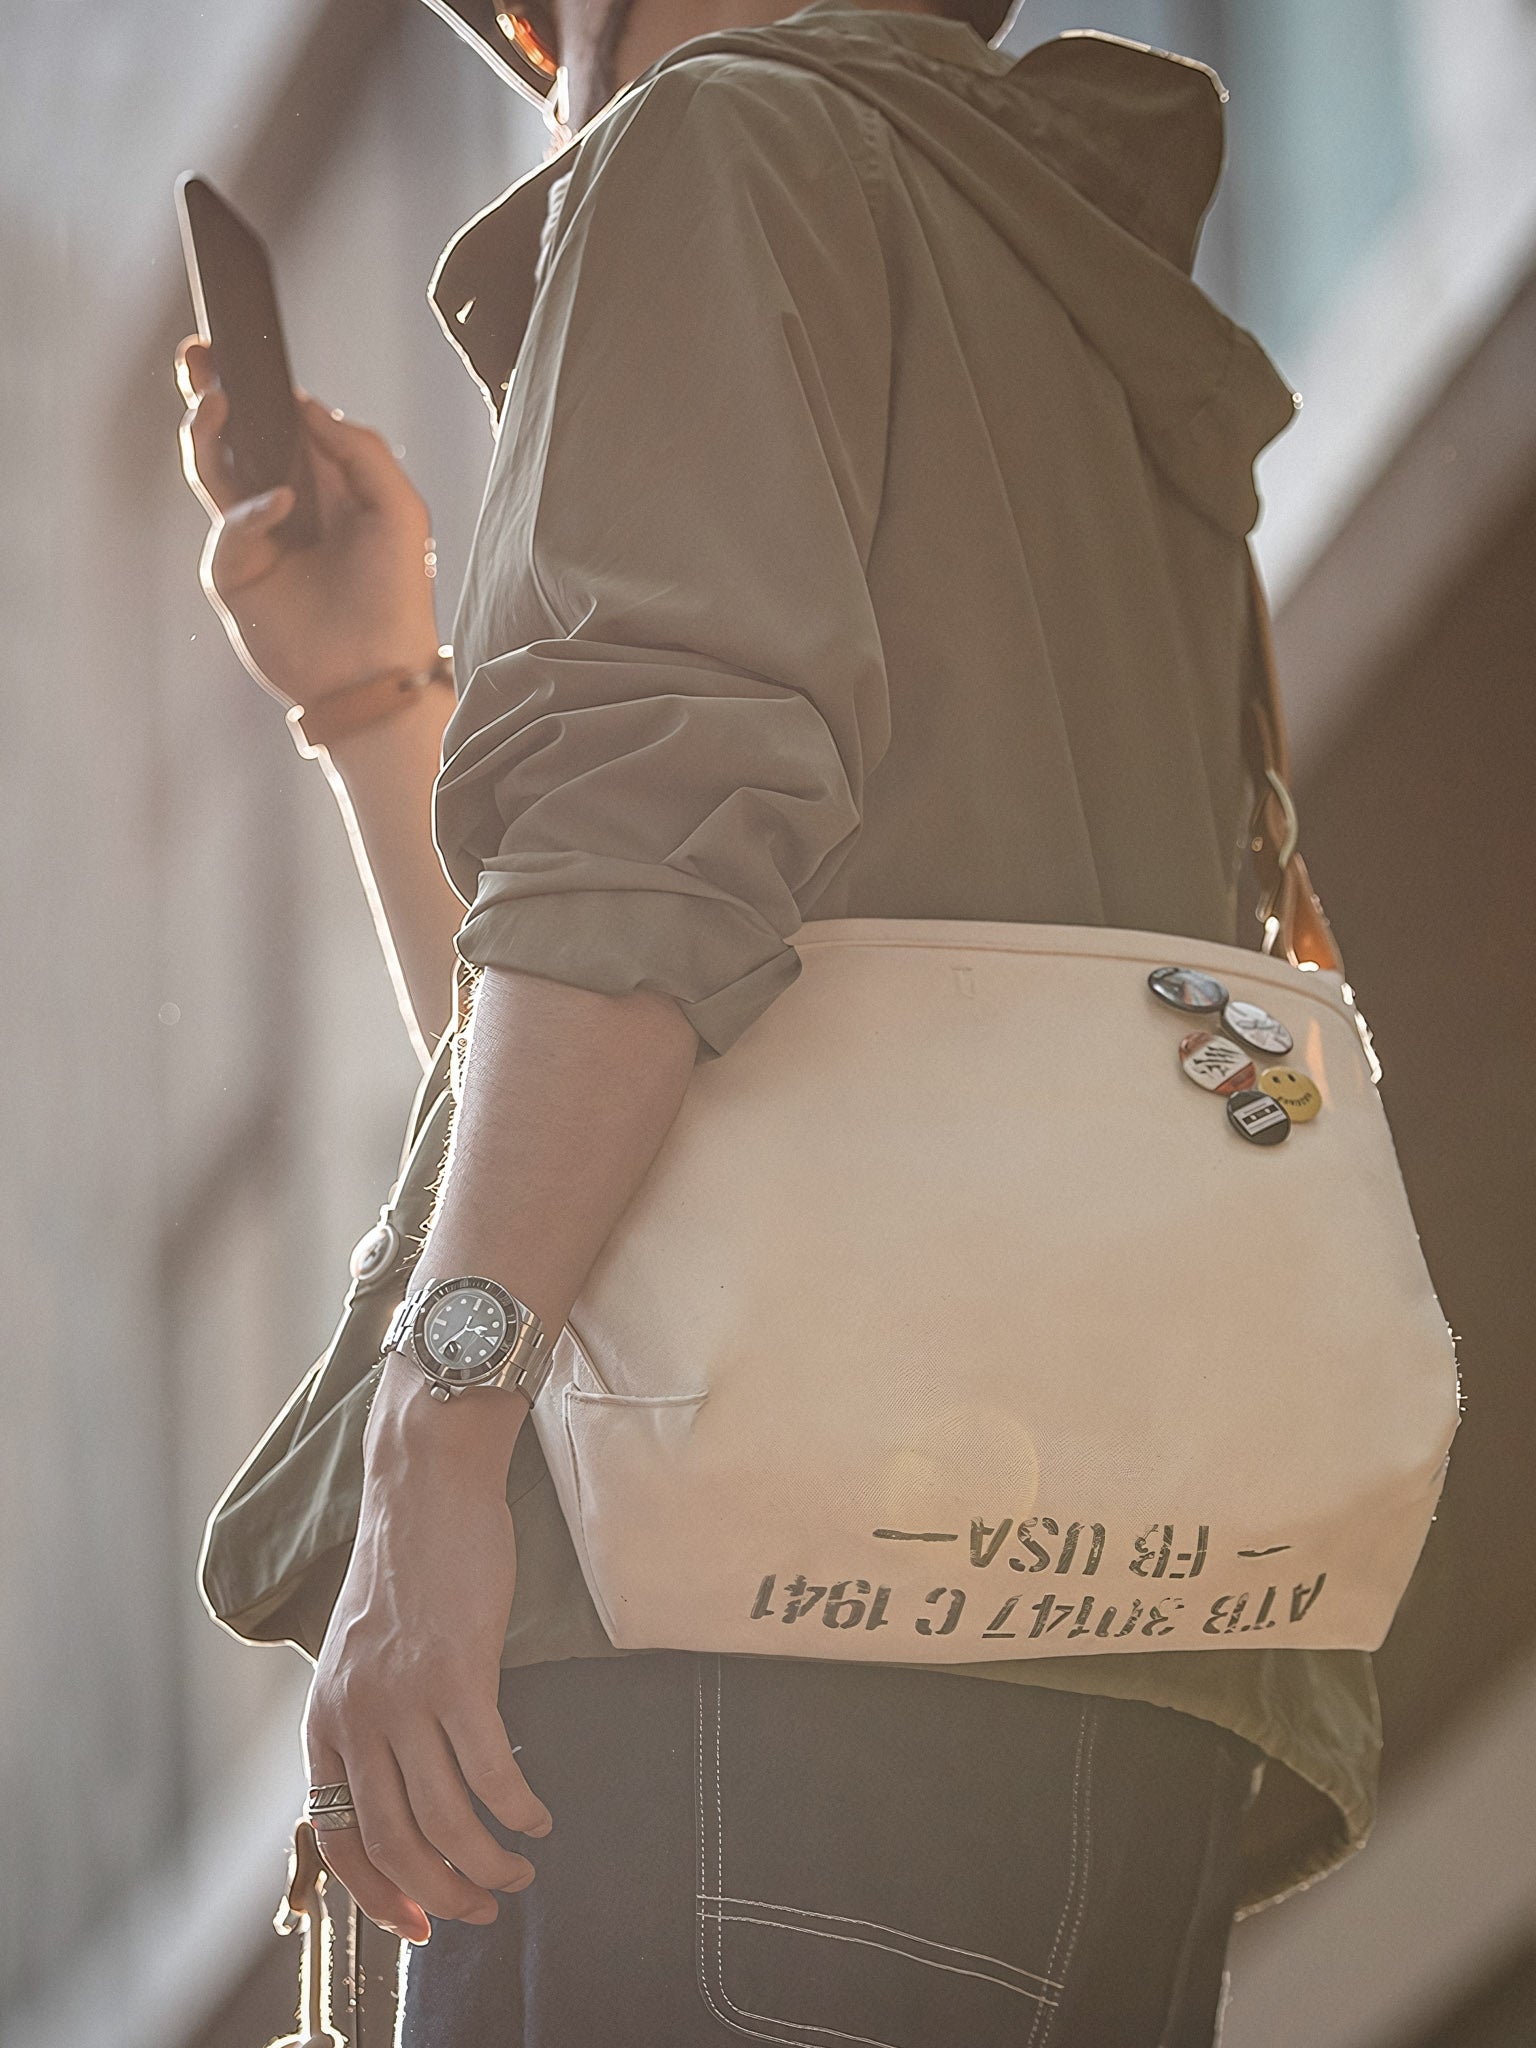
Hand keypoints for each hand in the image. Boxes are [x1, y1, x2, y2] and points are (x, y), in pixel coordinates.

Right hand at [175, 338, 440, 707]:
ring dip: (207, 434)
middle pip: (235, 438)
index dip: (260, 388)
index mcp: (325, 484)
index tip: (239, 348)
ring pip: (213, 472)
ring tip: (213, 403)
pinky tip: (280, 505)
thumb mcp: (399, 509)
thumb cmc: (398, 595)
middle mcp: (284, 506)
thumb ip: (358, 449)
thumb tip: (306, 405)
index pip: (281, 424)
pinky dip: (249, 511)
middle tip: (196, 354)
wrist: (376, 673)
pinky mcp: (233, 575)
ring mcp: (255, 539)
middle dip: (211, 394)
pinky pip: (227, 528)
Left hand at [303, 1364, 549, 1943]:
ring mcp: (404, 1697)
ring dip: (489, 1861)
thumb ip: (369, 1721)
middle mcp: (355, 1717)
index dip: (380, 1895)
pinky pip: (491, 1771)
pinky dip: (517, 1810)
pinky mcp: (459, 1672)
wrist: (426, 1485)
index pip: (338, 1837)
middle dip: (444, 1893)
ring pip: (445, 1817)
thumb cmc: (407, 1566)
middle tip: (487, 1906)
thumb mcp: (360, 1655)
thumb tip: (401, 1793)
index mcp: (324, 1718)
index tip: (422, 1924)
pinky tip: (538, 1817)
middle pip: (396, 1842)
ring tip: (521, 1867)